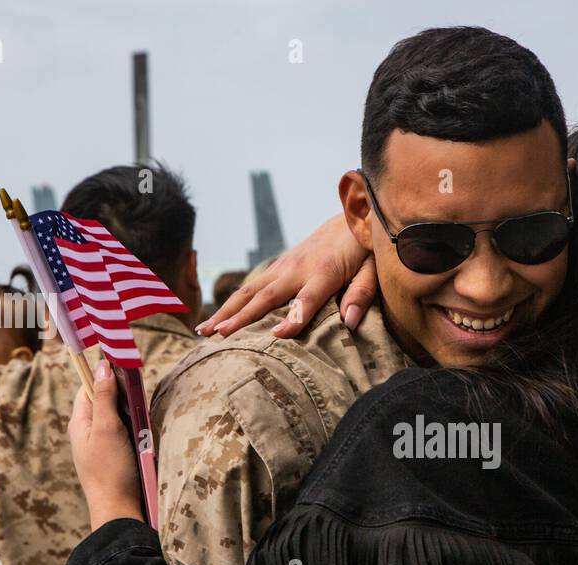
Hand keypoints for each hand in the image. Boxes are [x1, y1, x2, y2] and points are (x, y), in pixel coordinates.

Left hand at [68, 360, 144, 530]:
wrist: (117, 509)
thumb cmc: (110, 469)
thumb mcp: (107, 428)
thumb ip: (104, 397)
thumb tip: (102, 367)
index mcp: (79, 422)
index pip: (89, 387)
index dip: (105, 375)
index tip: (124, 367)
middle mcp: (87, 432)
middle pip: (105, 401)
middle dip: (122, 397)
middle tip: (138, 398)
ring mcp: (101, 445)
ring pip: (118, 418)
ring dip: (131, 415)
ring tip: (141, 421)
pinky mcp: (114, 457)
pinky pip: (125, 434)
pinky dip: (135, 431)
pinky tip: (143, 437)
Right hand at [197, 213, 375, 339]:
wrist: (352, 214)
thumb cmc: (366, 248)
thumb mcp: (373, 269)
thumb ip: (361, 294)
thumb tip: (350, 323)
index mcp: (324, 272)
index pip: (307, 300)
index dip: (293, 318)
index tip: (276, 336)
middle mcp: (298, 268)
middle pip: (266, 296)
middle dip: (241, 317)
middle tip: (219, 335)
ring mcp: (284, 266)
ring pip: (249, 291)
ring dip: (226, 310)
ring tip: (204, 330)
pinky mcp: (279, 266)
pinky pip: (251, 287)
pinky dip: (232, 303)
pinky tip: (218, 318)